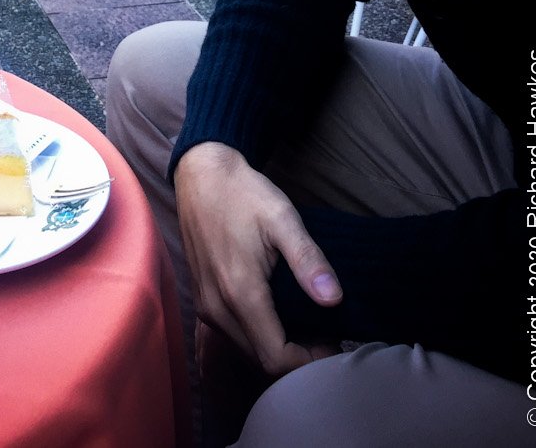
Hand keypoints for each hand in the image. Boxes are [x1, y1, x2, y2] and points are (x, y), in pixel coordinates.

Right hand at [174, 142, 341, 375]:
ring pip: (246, 349)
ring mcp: (206, 304)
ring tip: (307, 324)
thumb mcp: (282, 217)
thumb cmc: (243, 193)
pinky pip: (233, 333)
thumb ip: (307, 259)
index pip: (276, 358)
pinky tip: (279, 313)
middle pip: (261, 360)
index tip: (333, 341)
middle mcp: (217, 308)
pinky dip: (258, 335)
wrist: (201, 173)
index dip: (308, 361)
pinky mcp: (202, 297)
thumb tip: (334, 299)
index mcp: (240, 292)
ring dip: (276, 347)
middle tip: (325, 333)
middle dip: (296, 357)